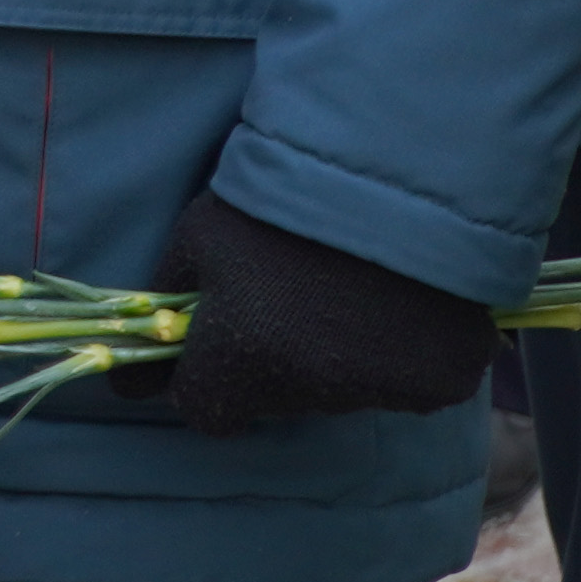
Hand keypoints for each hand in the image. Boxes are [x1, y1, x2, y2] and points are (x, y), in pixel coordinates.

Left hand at [155, 189, 499, 434]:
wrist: (398, 172)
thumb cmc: (279, 199)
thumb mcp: (199, 238)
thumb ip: (166, 303)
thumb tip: (139, 360)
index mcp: (241, 359)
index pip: (203, 409)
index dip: (198, 378)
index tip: (206, 348)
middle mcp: (310, 389)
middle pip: (273, 398)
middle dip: (267, 359)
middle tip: (284, 297)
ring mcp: (382, 391)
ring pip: (337, 390)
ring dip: (331, 355)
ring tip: (342, 288)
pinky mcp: (441, 383)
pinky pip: (404, 382)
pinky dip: (395, 353)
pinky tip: (395, 302)